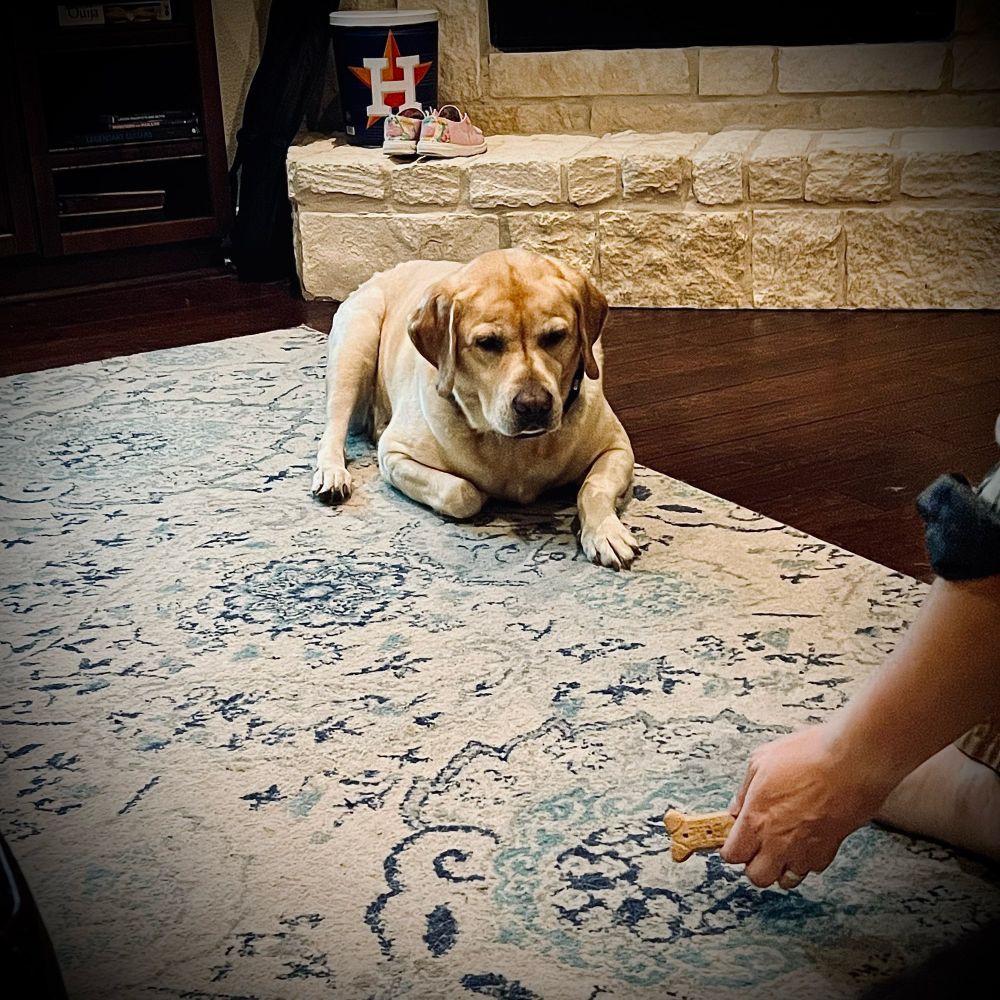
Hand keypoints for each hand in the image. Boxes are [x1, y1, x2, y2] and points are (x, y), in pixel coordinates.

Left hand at [719, 725, 891, 888]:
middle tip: (755, 847)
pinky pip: (812, 868)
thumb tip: (736, 807)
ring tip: (780, 848)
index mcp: (756, 819)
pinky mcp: (829, 850)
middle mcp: (779, 841)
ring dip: (780, 868)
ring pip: (786, 880)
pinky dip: (806, 861)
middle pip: (757, 877)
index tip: (732, 841)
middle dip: (752, 864)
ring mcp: (805, 849)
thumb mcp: (761, 760)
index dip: (730, 849)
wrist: (852, 762)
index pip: (733, 854)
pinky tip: (805, 842)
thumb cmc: (809, 755)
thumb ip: (744, 791)